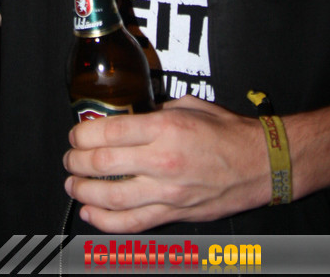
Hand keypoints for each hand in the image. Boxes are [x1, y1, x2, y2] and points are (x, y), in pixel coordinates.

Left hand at [63, 96, 269, 231]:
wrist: (260, 164)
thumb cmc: (228, 132)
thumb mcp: (188, 106)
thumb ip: (155, 111)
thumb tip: (130, 116)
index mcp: (166, 127)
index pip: (109, 131)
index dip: (82, 133)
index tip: (75, 134)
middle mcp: (163, 160)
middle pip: (103, 164)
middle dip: (77, 162)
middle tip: (69, 158)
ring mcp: (168, 192)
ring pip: (112, 198)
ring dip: (84, 192)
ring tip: (73, 185)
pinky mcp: (174, 214)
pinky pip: (133, 223)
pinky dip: (106, 222)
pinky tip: (91, 213)